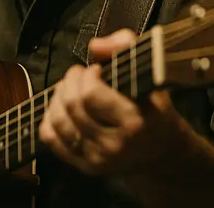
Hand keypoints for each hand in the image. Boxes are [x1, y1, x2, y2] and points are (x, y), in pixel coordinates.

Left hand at [38, 29, 196, 176]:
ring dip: (58, 96)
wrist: (163, 154)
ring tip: (70, 88)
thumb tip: (95, 46)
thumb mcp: (151, 75)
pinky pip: (51, 139)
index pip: (90, 94)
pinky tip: (62, 107)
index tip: (97, 70)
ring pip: (58, 121)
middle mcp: (116, 144)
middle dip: (71, 81)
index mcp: (135, 121)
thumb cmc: (155, 109)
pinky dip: (50, 118)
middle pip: (72, 105)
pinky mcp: (86, 166)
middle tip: (79, 74)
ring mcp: (99, 158)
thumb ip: (127, 48)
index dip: (88, 75)